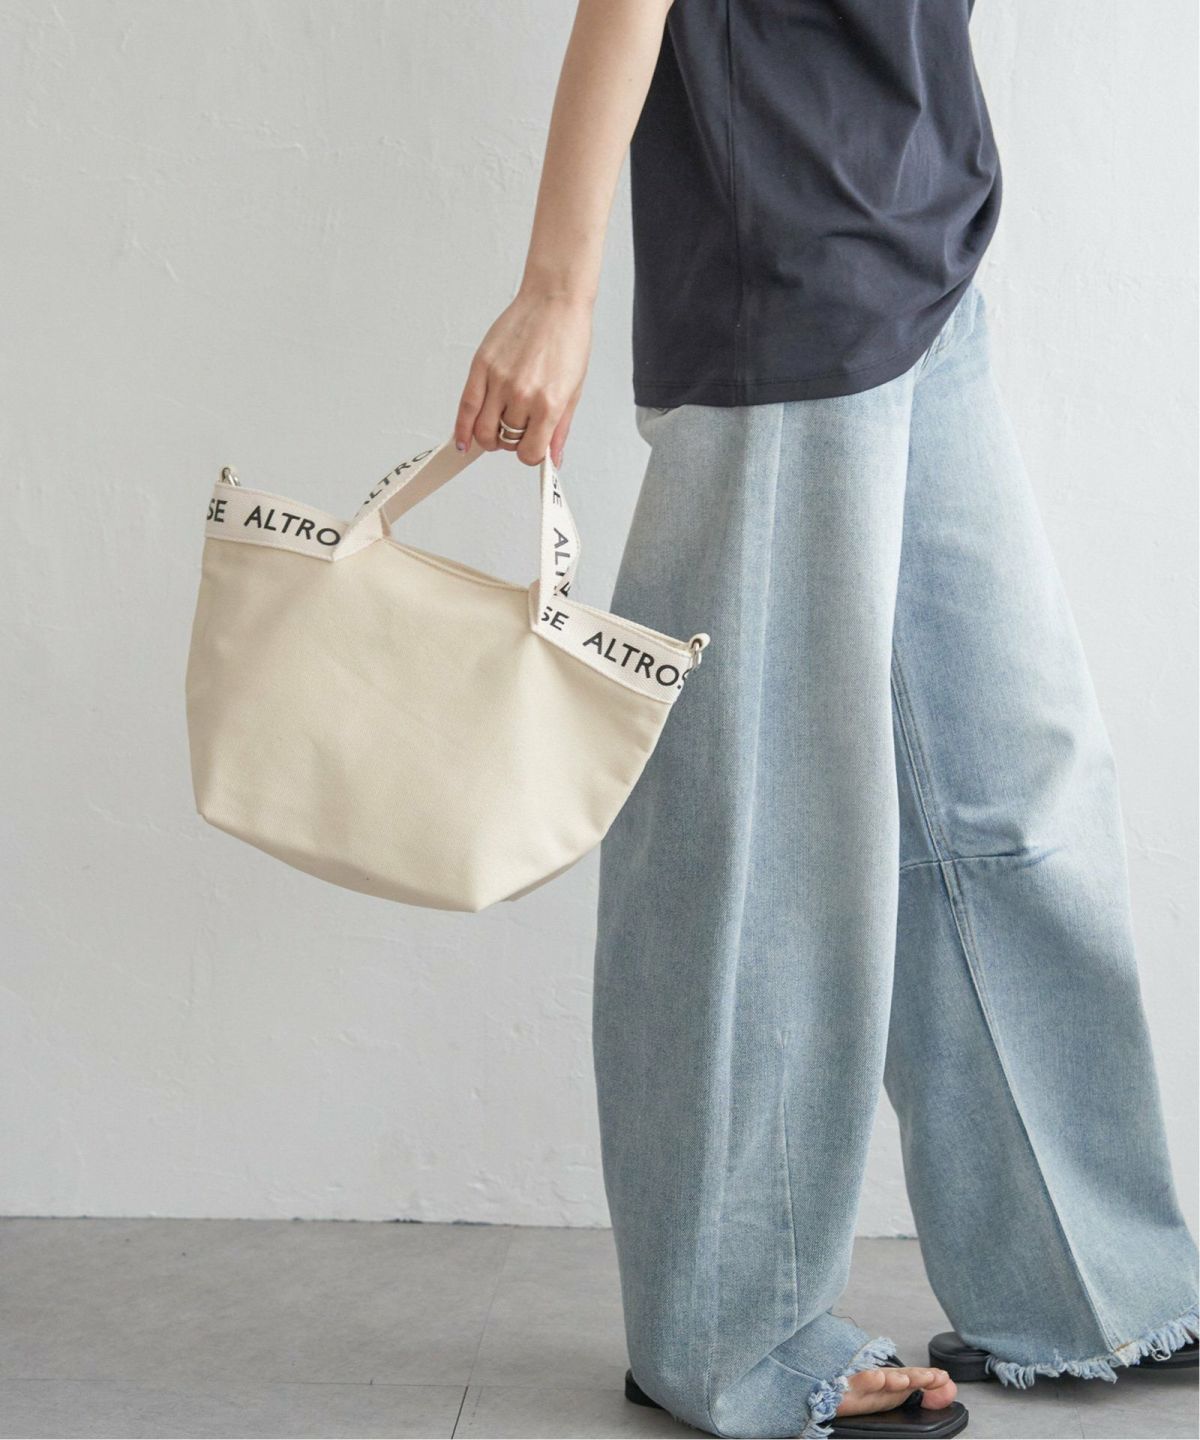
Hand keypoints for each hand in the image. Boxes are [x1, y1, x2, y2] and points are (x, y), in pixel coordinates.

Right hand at [454, 289, 591, 466]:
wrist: (555, 301)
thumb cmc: (569, 340)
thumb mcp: (574, 390)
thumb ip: (560, 429)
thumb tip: (554, 459)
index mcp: (549, 403)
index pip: (530, 452)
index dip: (531, 455)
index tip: (533, 448)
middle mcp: (521, 395)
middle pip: (505, 442)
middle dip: (510, 443)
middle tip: (517, 431)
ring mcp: (499, 380)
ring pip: (482, 430)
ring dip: (489, 437)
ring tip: (497, 426)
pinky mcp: (481, 365)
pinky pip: (465, 407)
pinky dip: (462, 430)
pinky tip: (463, 442)